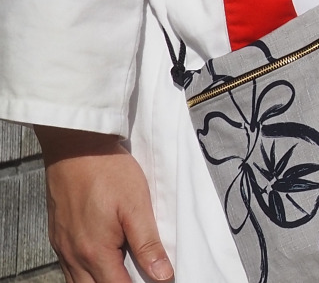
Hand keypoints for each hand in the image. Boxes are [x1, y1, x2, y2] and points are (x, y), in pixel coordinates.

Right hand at [37, 128, 172, 282]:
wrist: (75, 146)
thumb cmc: (107, 172)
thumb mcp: (136, 206)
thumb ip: (148, 244)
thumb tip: (162, 275)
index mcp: (95, 252)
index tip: (155, 281)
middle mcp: (73, 255)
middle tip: (139, 276)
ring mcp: (62, 247)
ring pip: (79, 281)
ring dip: (100, 280)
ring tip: (123, 270)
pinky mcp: (57, 236)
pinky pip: (69, 266)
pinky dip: (85, 271)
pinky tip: (102, 259)